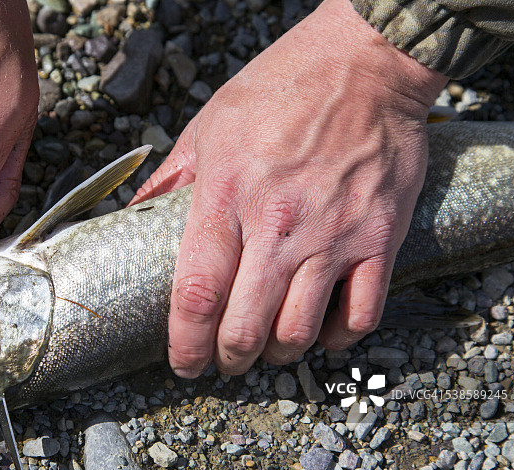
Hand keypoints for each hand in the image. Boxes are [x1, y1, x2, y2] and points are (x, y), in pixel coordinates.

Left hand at [132, 0, 447, 375]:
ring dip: (279, 353)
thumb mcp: (209, 125)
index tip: (183, 362)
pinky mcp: (379, 238)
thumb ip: (171, 179)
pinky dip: (337, 338)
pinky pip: (360, 315)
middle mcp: (278, 225)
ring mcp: (332, 235)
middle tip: (225, 360)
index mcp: (227, 196)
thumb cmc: (282, 88)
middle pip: (244, 327)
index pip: (196, 294)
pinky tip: (322, 329)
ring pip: (299, 332)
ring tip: (270, 345)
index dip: (185, 343)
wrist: (366, 62)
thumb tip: (134, 217)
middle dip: (229, 359)